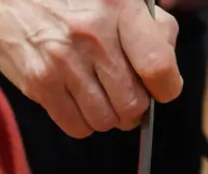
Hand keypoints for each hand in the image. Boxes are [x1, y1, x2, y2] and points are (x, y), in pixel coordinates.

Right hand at [0, 0, 183, 137]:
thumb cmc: (68, 0)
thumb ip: (153, 30)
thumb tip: (168, 73)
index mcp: (119, 8)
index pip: (159, 68)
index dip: (165, 88)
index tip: (157, 87)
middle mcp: (93, 34)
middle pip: (134, 104)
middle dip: (133, 107)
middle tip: (121, 92)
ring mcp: (64, 60)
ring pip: (107, 120)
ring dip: (107, 116)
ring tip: (96, 94)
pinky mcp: (39, 81)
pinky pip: (77, 127)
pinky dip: (82, 122)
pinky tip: (75, 100)